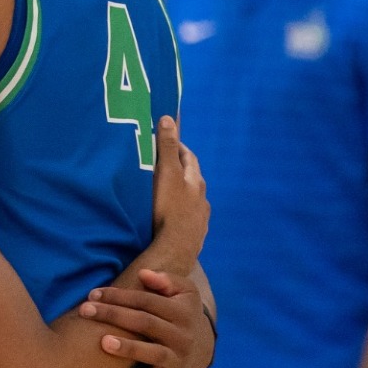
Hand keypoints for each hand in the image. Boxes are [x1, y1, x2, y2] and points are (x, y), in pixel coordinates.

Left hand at [82, 268, 214, 367]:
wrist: (202, 348)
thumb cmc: (181, 313)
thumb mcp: (183, 292)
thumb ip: (166, 280)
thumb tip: (143, 274)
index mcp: (182, 312)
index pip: (147, 301)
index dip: (120, 296)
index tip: (93, 294)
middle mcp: (182, 336)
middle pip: (145, 323)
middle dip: (114, 315)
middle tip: (85, 310)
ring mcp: (178, 360)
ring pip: (153, 353)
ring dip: (129, 348)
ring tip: (104, 342)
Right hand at [151, 116, 208, 264]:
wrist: (175, 249)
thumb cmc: (169, 208)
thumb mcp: (166, 173)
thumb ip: (167, 147)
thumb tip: (169, 118)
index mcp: (195, 181)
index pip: (189, 158)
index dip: (179, 148)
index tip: (168, 141)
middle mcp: (202, 199)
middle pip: (192, 179)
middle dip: (181, 170)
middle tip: (165, 165)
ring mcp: (200, 219)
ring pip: (192, 200)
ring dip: (181, 194)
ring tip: (166, 193)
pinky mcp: (194, 236)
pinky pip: (188, 219)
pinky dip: (180, 213)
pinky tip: (172, 219)